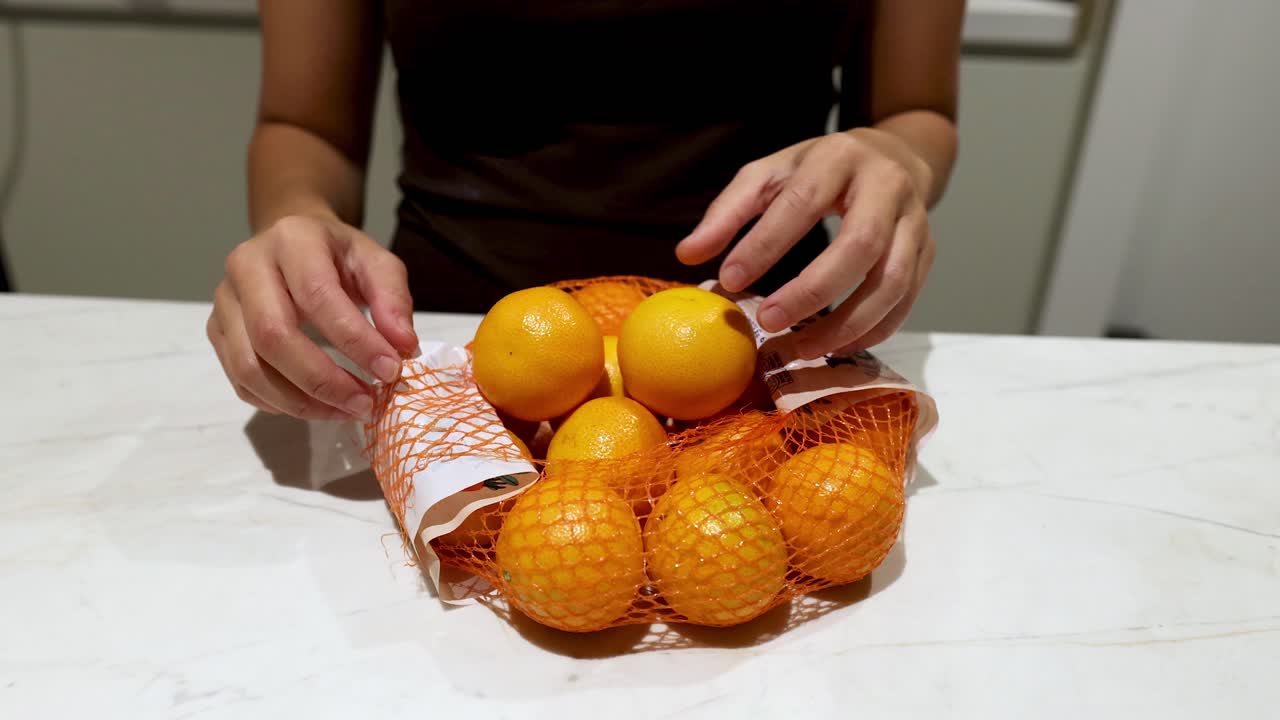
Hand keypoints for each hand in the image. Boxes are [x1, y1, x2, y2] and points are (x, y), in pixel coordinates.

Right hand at [207, 214, 418, 419]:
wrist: (292, 244)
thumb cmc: (338, 257)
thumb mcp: (376, 263)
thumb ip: (393, 299)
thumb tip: (402, 346)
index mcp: (291, 239)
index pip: (316, 295)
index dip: (353, 339)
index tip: (389, 371)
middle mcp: (245, 266)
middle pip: (272, 336)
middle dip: (322, 380)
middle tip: (365, 403)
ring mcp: (224, 302)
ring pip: (250, 367)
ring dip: (301, 402)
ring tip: (346, 410)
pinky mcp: (216, 333)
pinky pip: (241, 382)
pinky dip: (281, 404)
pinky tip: (318, 406)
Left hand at [676, 128, 936, 357]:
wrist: (895, 157)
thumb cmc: (819, 170)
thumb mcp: (769, 174)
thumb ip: (728, 212)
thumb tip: (686, 256)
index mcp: (840, 157)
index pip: (802, 203)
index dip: (765, 245)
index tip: (728, 281)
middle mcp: (887, 187)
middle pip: (859, 247)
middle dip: (811, 292)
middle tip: (766, 322)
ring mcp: (916, 222)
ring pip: (892, 283)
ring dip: (846, 325)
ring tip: (799, 348)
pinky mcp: (929, 254)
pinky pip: (906, 303)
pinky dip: (870, 332)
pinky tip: (833, 347)